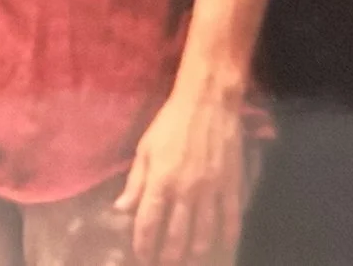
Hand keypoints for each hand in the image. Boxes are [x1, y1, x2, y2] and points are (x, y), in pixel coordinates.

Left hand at [115, 80, 249, 264]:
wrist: (207, 103)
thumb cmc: (170, 123)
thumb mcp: (145, 148)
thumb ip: (135, 182)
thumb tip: (121, 209)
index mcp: (160, 181)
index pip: (149, 224)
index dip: (144, 245)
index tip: (142, 256)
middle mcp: (185, 191)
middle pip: (177, 236)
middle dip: (169, 255)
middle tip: (165, 263)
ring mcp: (211, 191)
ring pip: (204, 233)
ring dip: (195, 252)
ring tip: (189, 260)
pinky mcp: (231, 186)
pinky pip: (231, 219)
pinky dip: (227, 237)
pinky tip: (222, 246)